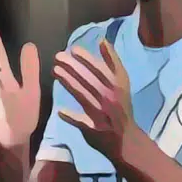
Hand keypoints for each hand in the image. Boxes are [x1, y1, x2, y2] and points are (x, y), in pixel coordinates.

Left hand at [53, 38, 135, 160]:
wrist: (127, 141)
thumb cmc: (121, 107)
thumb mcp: (122, 83)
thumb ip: (112, 63)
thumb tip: (102, 40)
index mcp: (119, 86)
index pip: (102, 69)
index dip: (88, 59)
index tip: (73, 50)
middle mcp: (111, 98)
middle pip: (90, 80)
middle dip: (73, 67)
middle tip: (58, 57)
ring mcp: (102, 114)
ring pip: (84, 96)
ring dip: (69, 83)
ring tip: (55, 71)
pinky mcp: (94, 129)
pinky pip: (81, 121)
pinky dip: (71, 117)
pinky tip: (60, 111)